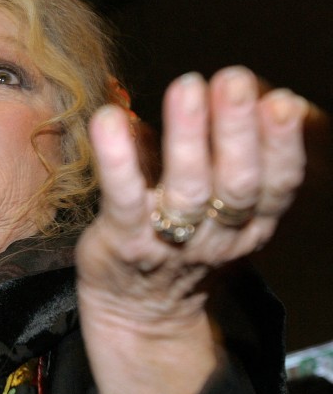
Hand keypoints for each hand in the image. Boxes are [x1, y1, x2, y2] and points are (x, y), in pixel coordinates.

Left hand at [76, 66, 308, 393]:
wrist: (137, 315)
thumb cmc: (177, 241)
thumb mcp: (216, 205)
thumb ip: (215, 151)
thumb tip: (208, 89)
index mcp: (250, 223)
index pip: (276, 184)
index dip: (282, 144)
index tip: (281, 100)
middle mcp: (217, 236)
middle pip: (237, 183)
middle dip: (239, 128)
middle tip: (234, 79)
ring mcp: (169, 240)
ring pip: (188, 190)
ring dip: (188, 136)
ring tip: (187, 87)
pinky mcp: (123, 241)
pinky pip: (123, 197)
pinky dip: (118, 158)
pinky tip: (111, 119)